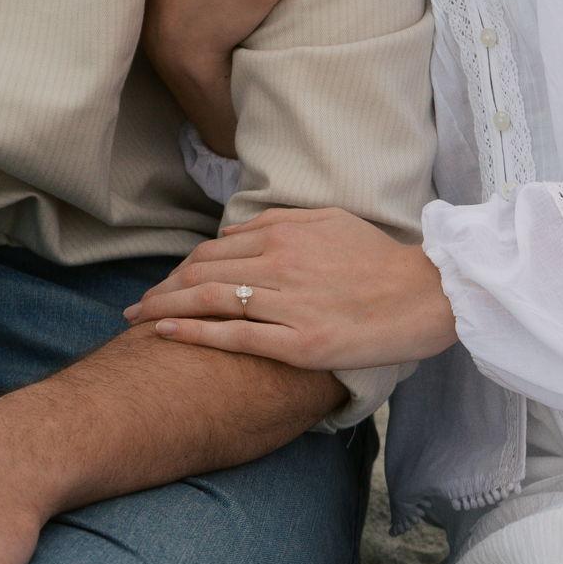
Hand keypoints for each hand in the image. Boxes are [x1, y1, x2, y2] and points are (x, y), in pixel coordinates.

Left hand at [122, 206, 455, 371]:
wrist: (426, 293)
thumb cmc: (379, 258)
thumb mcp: (328, 221)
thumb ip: (279, 222)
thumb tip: (235, 234)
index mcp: (284, 233)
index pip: (214, 251)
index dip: (182, 269)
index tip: (165, 284)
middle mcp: (279, 263)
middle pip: (203, 274)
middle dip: (163, 289)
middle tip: (136, 307)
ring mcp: (288, 304)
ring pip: (211, 301)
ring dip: (166, 308)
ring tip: (138, 320)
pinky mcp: (300, 342)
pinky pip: (235, 336)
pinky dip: (195, 332)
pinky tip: (167, 333)